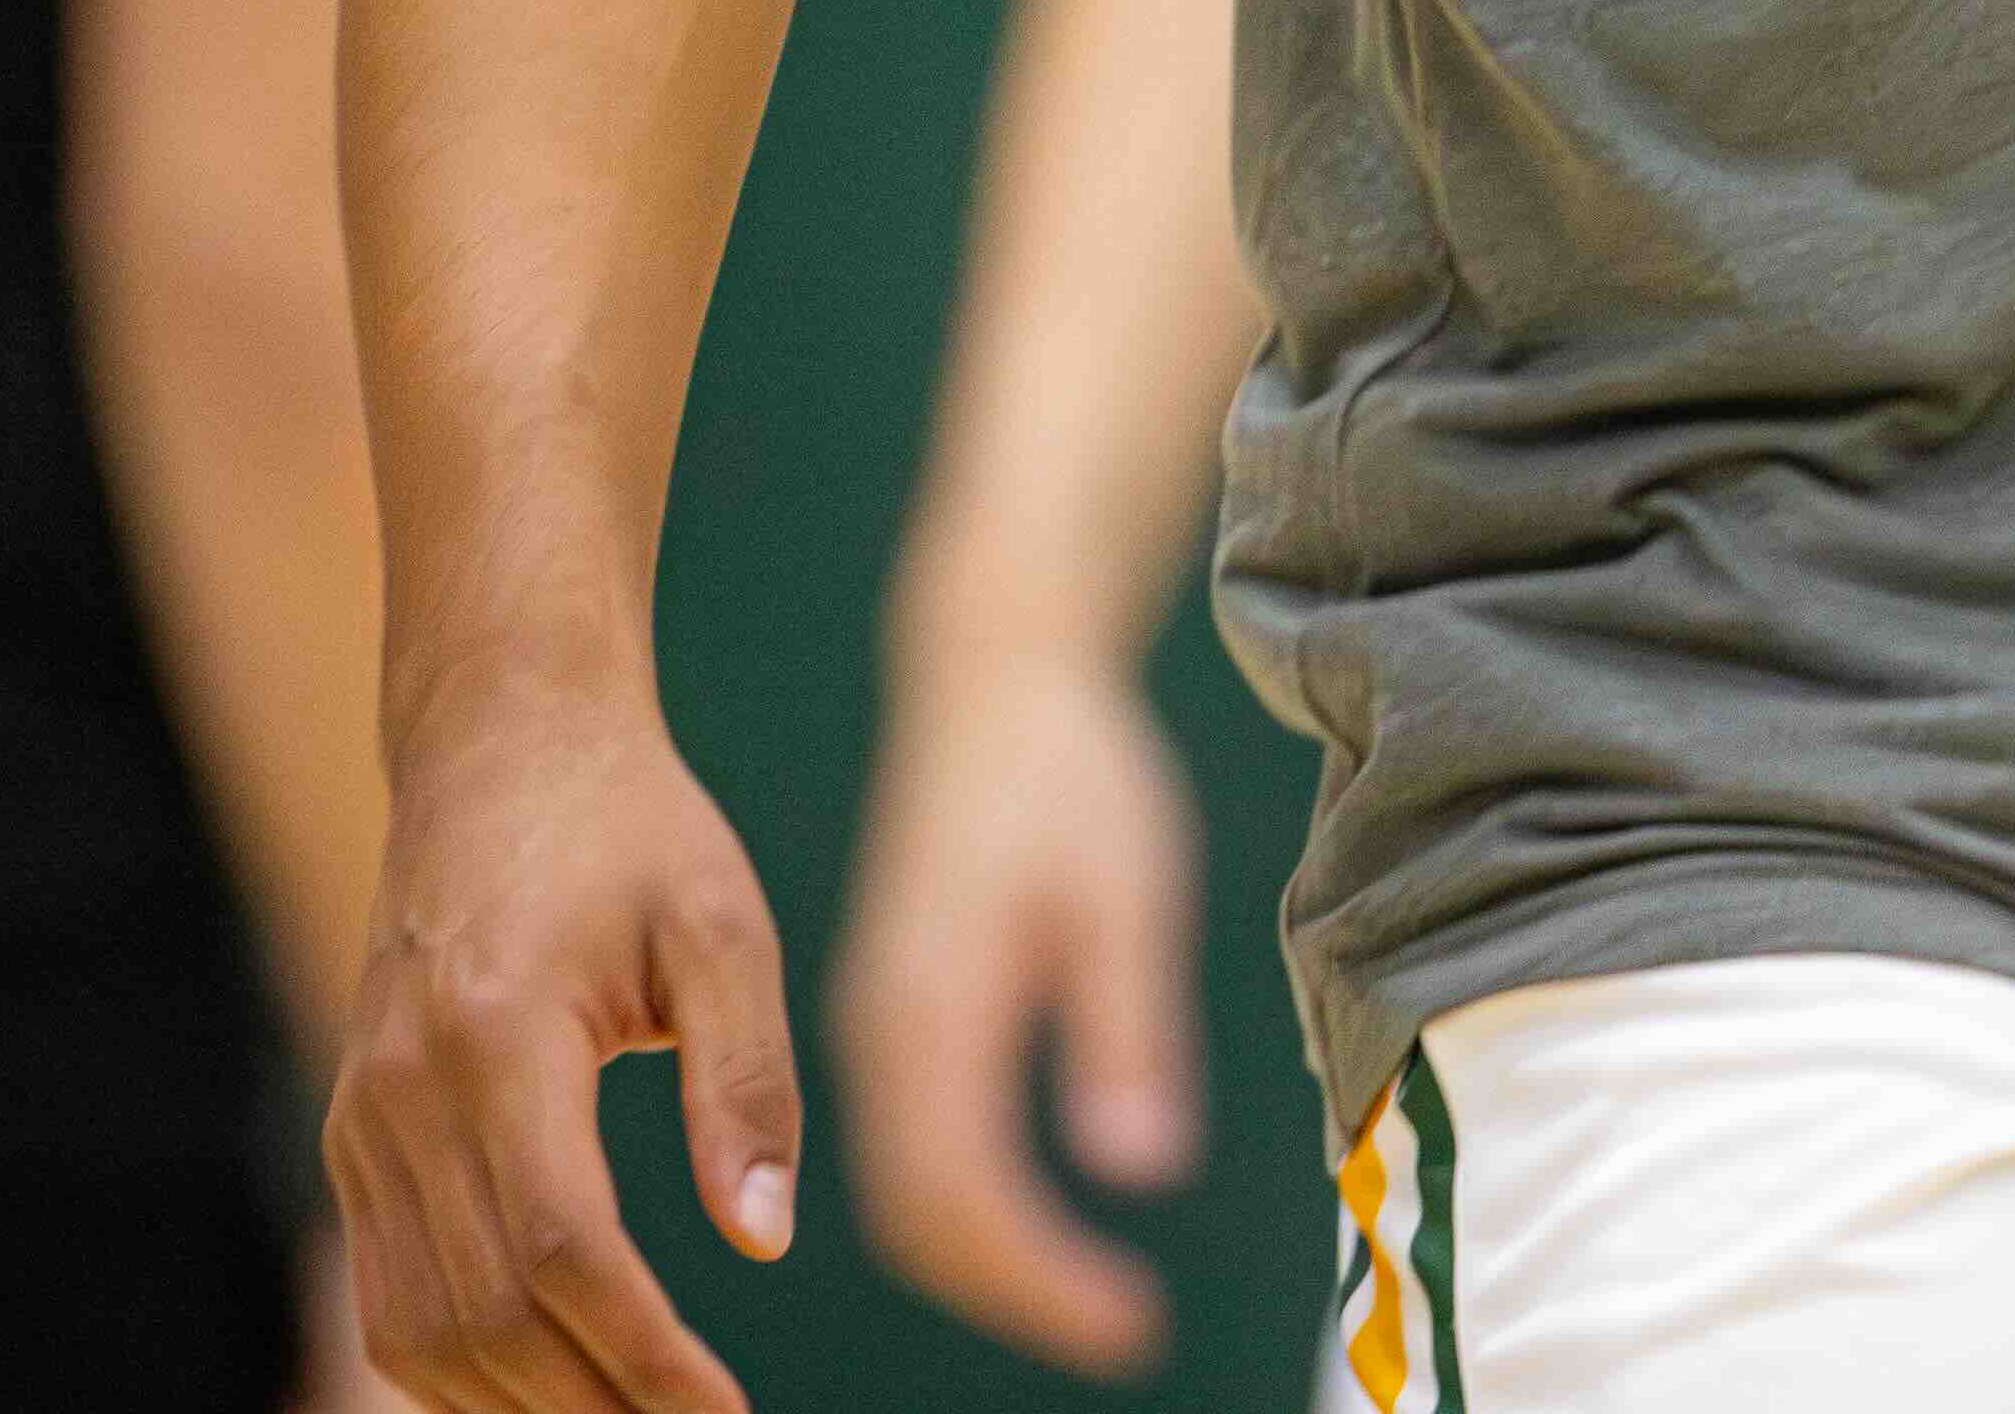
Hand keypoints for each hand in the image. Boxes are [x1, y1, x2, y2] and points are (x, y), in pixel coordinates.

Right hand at [327, 663, 808, 1413]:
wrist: (498, 742)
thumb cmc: (630, 828)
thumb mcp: (721, 926)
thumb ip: (745, 1082)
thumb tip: (760, 1242)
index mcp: (496, 1032)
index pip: (563, 1251)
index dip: (643, 1358)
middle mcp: (403, 1090)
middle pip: (487, 1314)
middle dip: (593, 1404)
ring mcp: (362, 1118)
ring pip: (420, 1329)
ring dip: (523, 1403)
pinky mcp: (353, 1134)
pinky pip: (389, 1294)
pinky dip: (462, 1366)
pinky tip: (552, 1384)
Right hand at [835, 635, 1209, 1374]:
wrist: (992, 680)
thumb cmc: (1071, 771)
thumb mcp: (1127, 888)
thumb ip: (1127, 1027)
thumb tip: (1141, 1168)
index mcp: (930, 1002)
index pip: (961, 1190)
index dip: (1039, 1281)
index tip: (1130, 1329)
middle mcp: (878, 1028)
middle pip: (918, 1217)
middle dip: (1014, 1294)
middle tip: (1123, 1334)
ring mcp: (873, 1025)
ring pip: (903, 1194)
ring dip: (988, 1267)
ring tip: (1093, 1306)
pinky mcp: (889, 1017)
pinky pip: (907, 1151)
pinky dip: (965, 1217)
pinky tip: (1039, 1236)